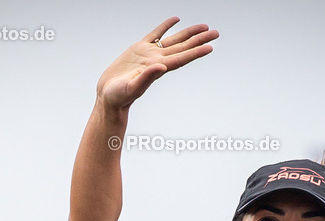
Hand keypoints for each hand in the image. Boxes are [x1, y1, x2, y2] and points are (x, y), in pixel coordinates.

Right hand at [96, 17, 217, 109]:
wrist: (108, 96)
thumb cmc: (119, 97)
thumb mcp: (132, 88)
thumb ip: (147, 78)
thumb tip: (162, 67)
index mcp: (158, 70)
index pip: (181, 59)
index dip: (196, 53)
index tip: (210, 47)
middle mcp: (157, 61)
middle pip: (183, 48)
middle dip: (199, 40)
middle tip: (215, 33)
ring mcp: (149, 54)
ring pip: (174, 40)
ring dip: (189, 33)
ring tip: (204, 27)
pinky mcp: (139, 49)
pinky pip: (156, 34)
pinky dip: (166, 26)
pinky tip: (175, 19)